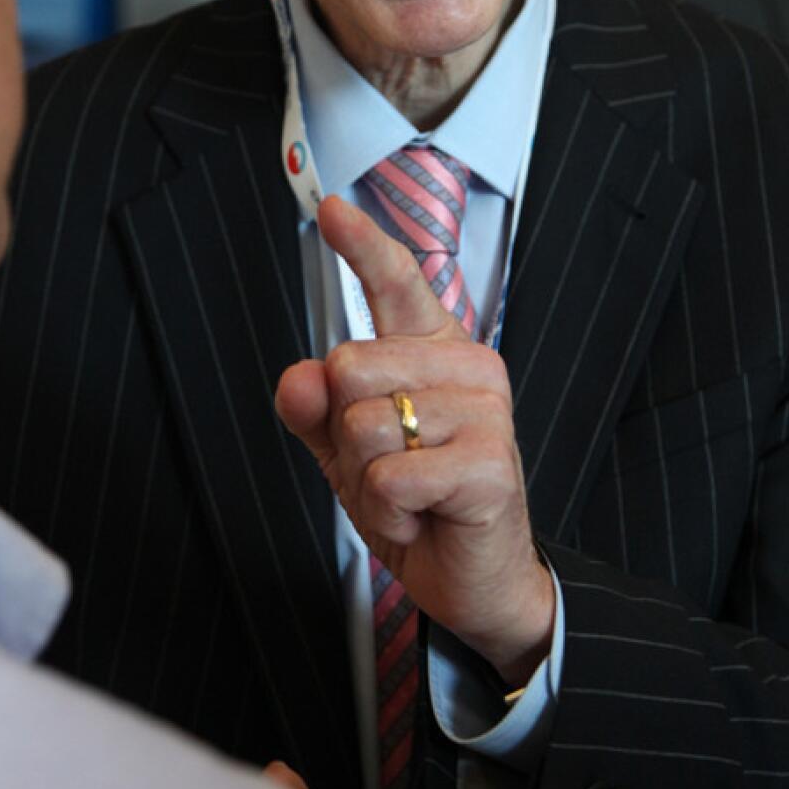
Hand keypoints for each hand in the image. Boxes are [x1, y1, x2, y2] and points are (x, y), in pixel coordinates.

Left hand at [275, 196, 553, 688]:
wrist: (474, 579)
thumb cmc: (418, 503)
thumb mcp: (347, 454)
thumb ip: (315, 412)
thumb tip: (300, 377)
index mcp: (436, 352)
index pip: (398, 285)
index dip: (365, 246)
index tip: (334, 208)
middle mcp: (468, 368)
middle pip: (349, 366)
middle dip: (346, 433)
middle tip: (389, 466)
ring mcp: (484, 413)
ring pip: (364, 425)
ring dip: (368, 479)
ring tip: (411, 494)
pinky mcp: (488, 465)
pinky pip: (389, 475)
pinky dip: (388, 509)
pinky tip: (424, 516)